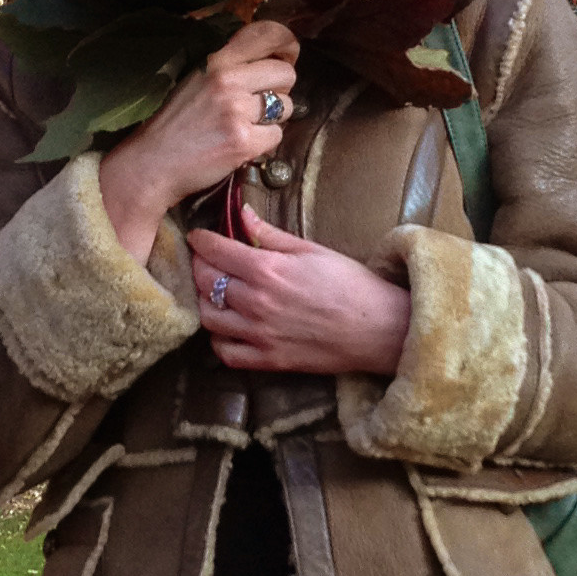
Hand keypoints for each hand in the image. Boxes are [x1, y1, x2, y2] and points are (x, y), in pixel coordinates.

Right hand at [93, 23, 297, 262]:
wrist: (152, 163)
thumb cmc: (174, 122)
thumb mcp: (195, 79)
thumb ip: (228, 65)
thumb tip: (269, 57)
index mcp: (216, 60)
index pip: (266, 33)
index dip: (286, 43)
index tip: (287, 55)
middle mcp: (228, 80)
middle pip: (286, 73)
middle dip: (280, 89)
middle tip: (258, 104)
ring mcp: (237, 111)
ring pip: (287, 106)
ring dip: (273, 118)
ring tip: (246, 125)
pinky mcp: (244, 141)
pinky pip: (277, 136)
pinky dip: (264, 143)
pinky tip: (242, 144)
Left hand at [190, 207, 413, 375]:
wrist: (378, 328)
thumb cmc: (351, 285)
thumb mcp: (312, 250)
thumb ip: (272, 235)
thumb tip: (243, 215)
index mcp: (268, 270)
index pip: (216, 251)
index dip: (201, 241)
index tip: (198, 237)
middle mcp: (256, 302)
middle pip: (205, 282)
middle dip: (200, 266)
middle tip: (206, 261)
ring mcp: (258, 335)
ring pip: (207, 317)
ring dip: (204, 301)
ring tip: (214, 292)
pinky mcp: (267, 360)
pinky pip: (225, 353)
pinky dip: (219, 339)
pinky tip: (228, 327)